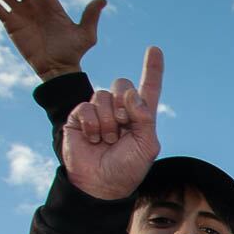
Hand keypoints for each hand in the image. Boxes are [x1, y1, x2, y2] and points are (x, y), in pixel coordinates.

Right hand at [62, 46, 162, 200]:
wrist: (101, 184)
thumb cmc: (128, 168)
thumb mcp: (147, 146)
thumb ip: (145, 118)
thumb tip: (131, 95)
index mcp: (141, 116)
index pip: (148, 88)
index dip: (152, 69)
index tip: (154, 49)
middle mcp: (120, 110)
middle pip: (121, 83)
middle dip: (123, 107)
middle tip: (122, 129)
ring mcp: (99, 112)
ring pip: (103, 95)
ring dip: (107, 121)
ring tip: (107, 140)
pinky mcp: (79, 117)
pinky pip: (86, 107)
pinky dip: (92, 124)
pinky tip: (93, 139)